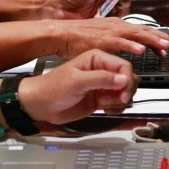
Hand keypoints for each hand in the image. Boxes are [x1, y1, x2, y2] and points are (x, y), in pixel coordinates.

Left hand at [18, 50, 140, 121]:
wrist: (41, 104)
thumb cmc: (52, 87)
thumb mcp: (77, 81)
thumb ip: (101, 79)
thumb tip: (123, 79)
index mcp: (97, 58)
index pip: (123, 66)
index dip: (127, 79)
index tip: (123, 93)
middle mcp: (101, 70)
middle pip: (128, 78)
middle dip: (127, 90)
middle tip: (120, 100)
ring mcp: (102, 85)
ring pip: (125, 91)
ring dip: (122, 101)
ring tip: (109, 106)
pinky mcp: (100, 98)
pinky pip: (117, 103)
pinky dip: (117, 108)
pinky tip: (106, 109)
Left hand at [48, 0, 134, 18]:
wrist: (55, 9)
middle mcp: (104, 1)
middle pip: (122, 0)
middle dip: (124, 0)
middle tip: (120, 1)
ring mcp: (101, 12)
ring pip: (118, 12)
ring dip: (119, 11)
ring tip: (114, 9)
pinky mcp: (98, 23)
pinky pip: (109, 24)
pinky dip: (112, 22)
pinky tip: (108, 18)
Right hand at [55, 15, 168, 57]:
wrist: (61, 34)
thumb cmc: (78, 37)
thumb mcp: (102, 37)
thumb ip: (117, 41)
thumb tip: (130, 48)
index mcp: (117, 25)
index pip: (142, 30)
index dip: (157, 36)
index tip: (168, 43)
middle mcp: (116, 26)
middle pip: (143, 31)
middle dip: (161, 37)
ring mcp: (109, 32)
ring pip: (136, 34)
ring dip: (151, 40)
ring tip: (164, 46)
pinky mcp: (101, 40)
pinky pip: (119, 42)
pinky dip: (131, 45)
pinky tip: (141, 49)